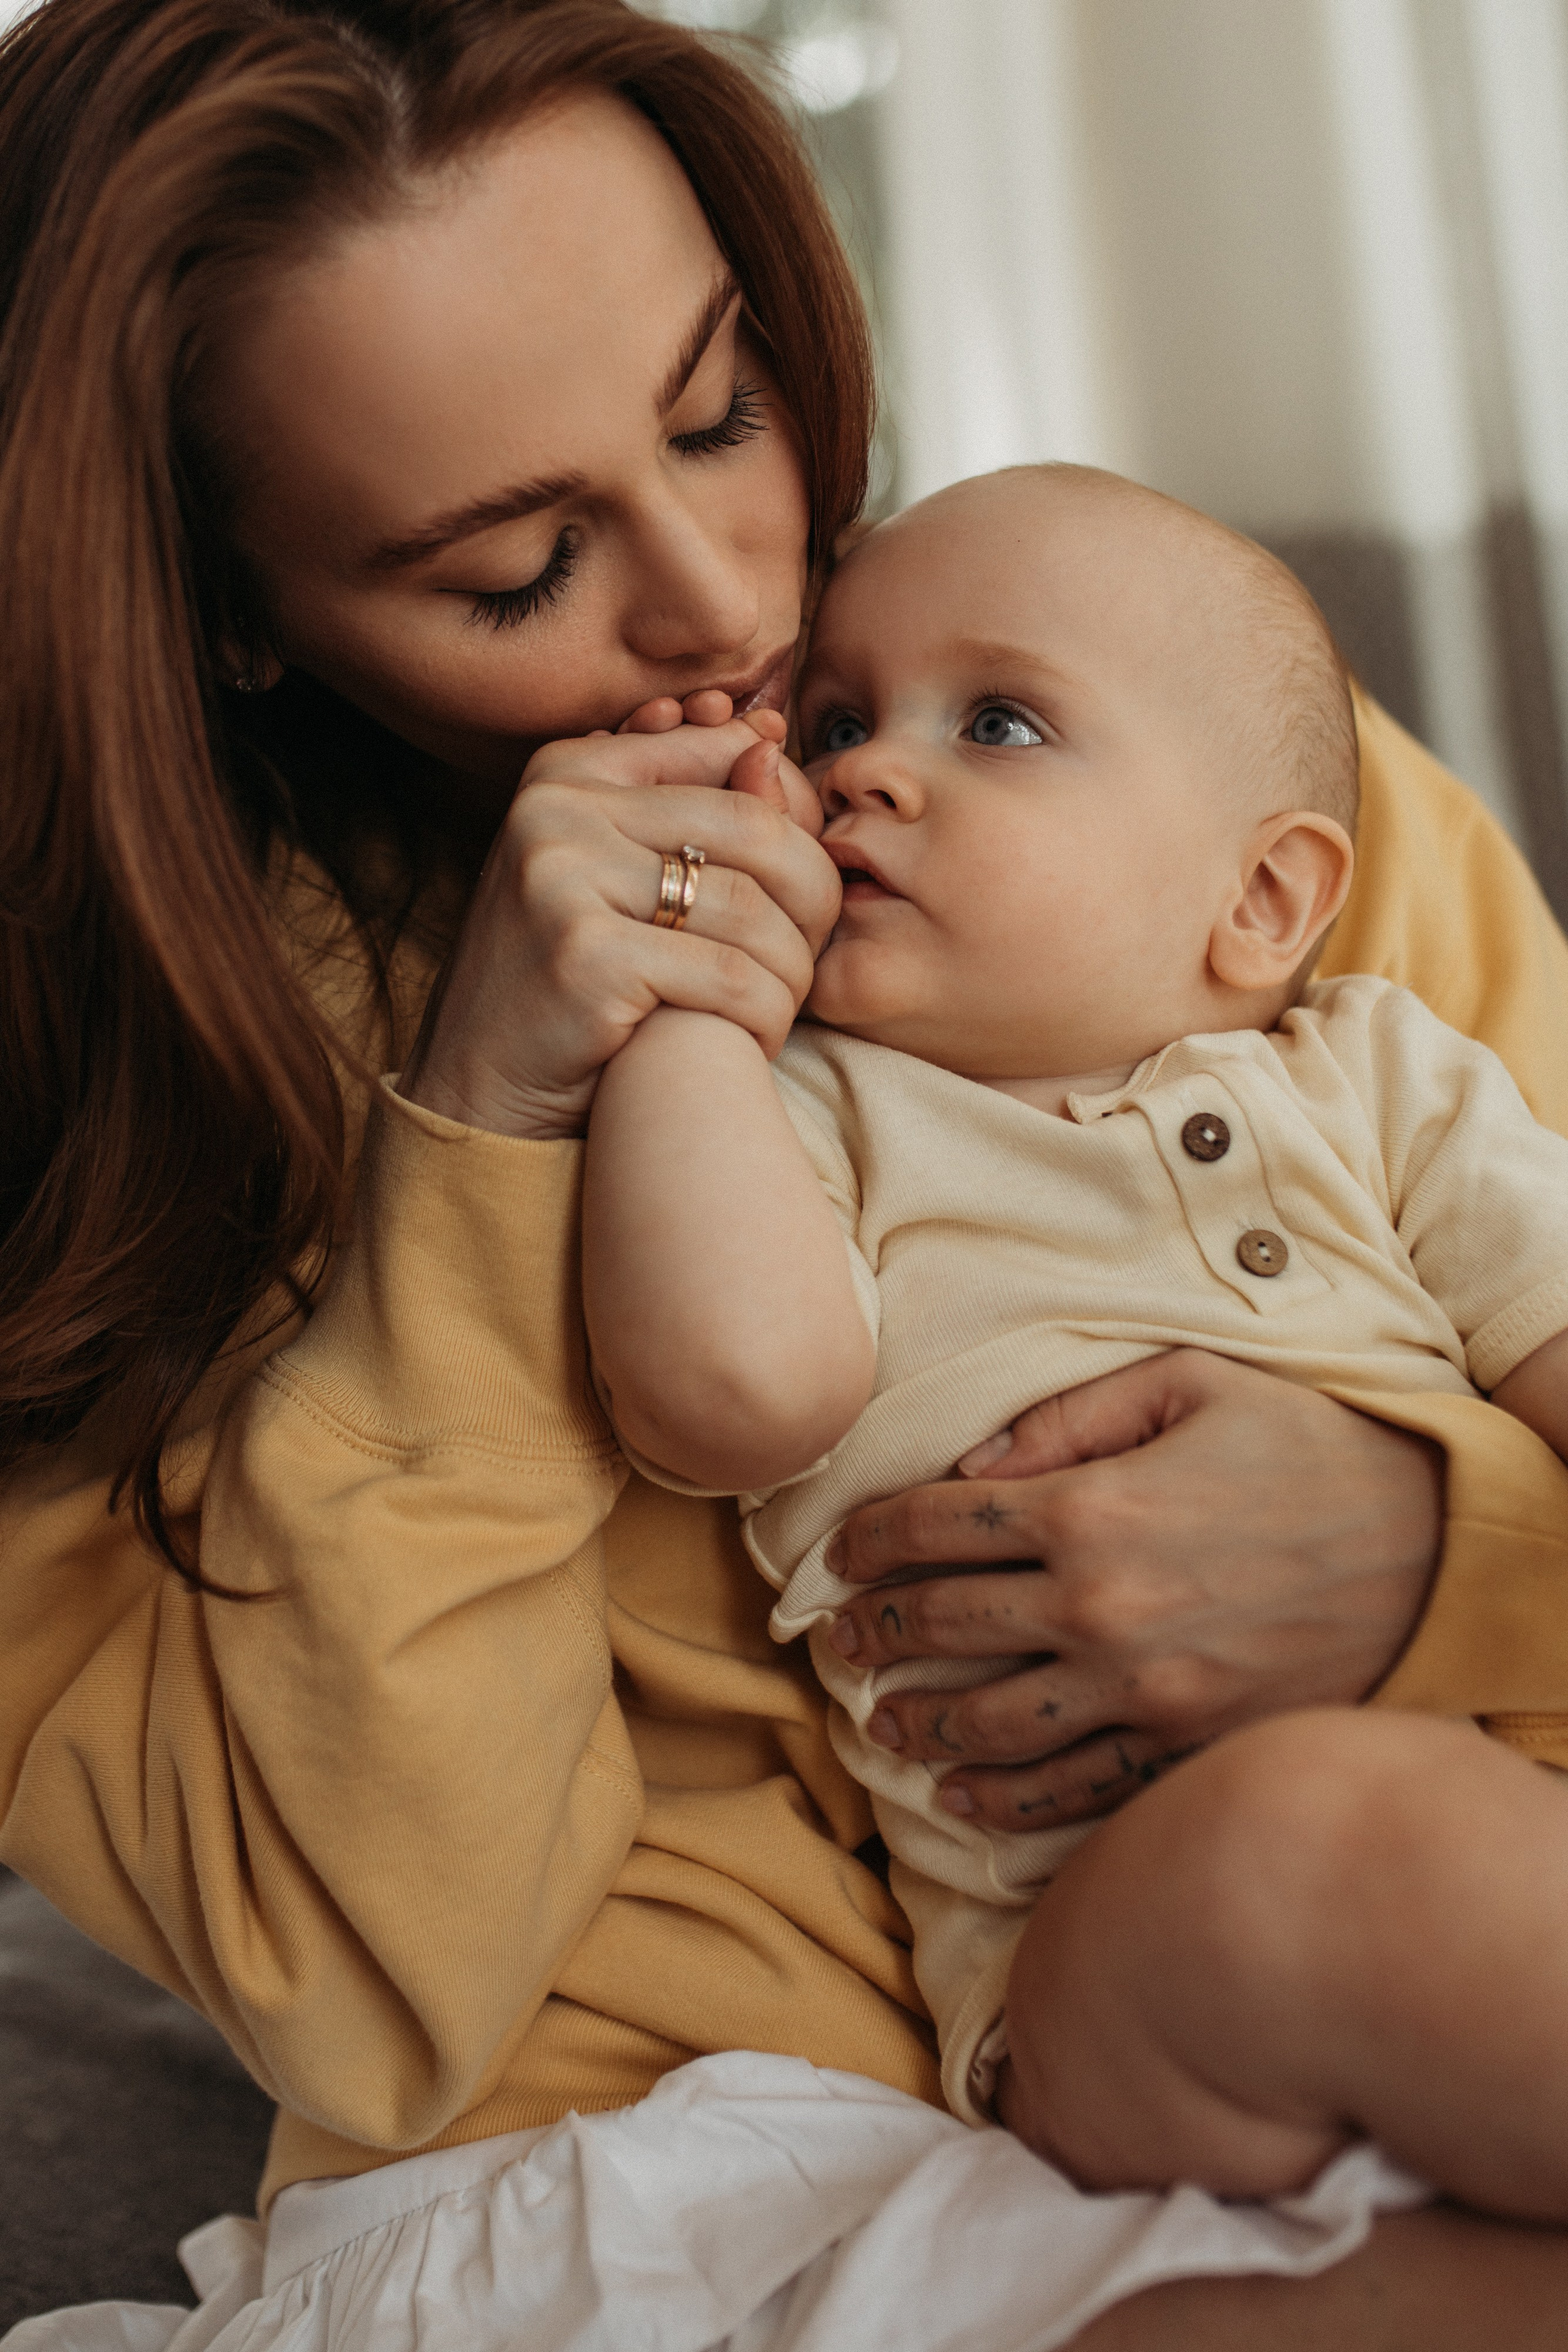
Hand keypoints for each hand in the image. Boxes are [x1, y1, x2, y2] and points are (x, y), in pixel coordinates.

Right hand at [399, 705, 838, 1138]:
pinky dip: (766, 1017)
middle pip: (757, 830)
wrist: (476, 1086)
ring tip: (780, 1005)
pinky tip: (757, 1040)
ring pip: (753, 913)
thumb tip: (770, 738)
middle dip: (813, 901)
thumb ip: (684, 806)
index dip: (795, 824)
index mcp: (566, 771)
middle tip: (809, 955)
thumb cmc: (565, 978)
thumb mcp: (612, 873)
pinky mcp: (587, 957)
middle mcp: (558, 809)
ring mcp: (566, 879)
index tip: (800, 888)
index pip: (729, 757)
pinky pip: (733, 978)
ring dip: (791, 974)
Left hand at [825, 1350, 1441, 1830]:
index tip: (834, 1555)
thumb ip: (1066, 1417)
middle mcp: (1100, 1608)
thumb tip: (970, 1464)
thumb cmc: (1308, 1448)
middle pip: (942, 1627)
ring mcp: (1143, 1692)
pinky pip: (1074, 1789)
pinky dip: (1005, 1802)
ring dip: (917, 1728)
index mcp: (1090, 1508)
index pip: (935, 1526)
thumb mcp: (1190, 1384)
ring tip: (880, 1724)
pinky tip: (962, 1798)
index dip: (867, 1541)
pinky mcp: (1186, 1746)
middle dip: (872, 1632)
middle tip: (838, 1639)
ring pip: (989, 1725)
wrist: (1433, 1549)